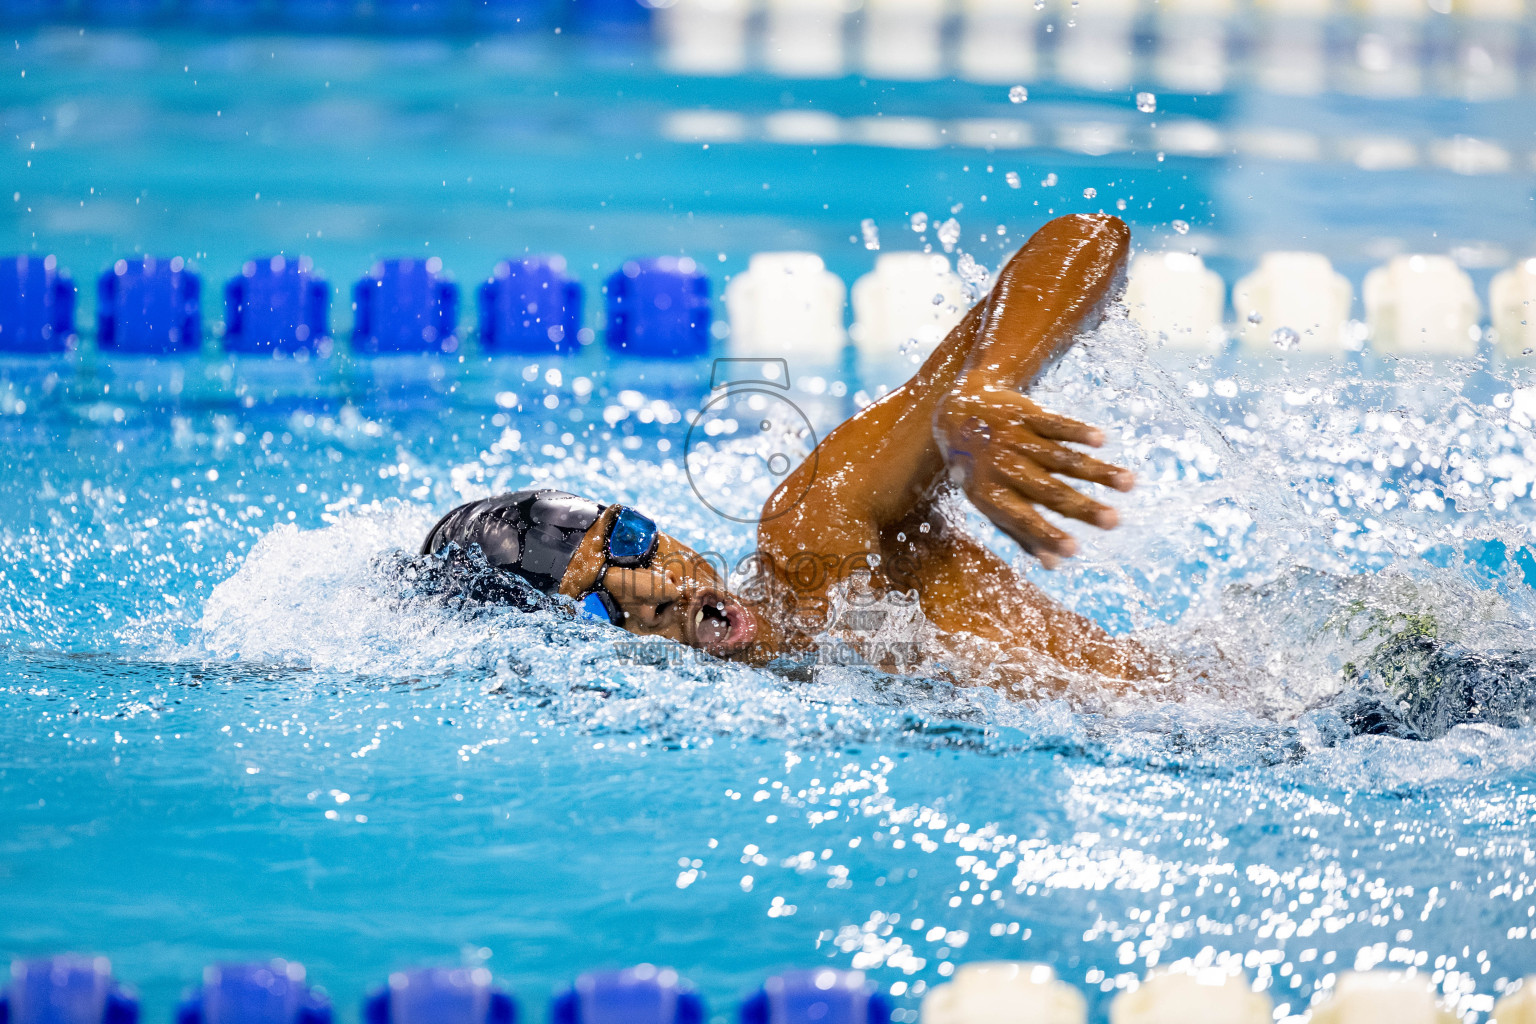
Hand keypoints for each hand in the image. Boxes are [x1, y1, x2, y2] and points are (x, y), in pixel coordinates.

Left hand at [933, 387, 1132, 568]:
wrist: (957, 412)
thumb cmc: (978, 469)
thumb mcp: (988, 501)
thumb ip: (1020, 532)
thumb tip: (1054, 565)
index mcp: (991, 495)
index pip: (1023, 519)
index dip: (1047, 534)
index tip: (1075, 550)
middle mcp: (1003, 467)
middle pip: (1049, 490)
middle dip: (1083, 507)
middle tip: (1115, 522)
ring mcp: (1015, 439)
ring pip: (1060, 457)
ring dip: (1096, 470)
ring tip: (1129, 483)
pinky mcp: (1027, 414)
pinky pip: (1054, 423)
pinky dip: (1077, 431)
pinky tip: (1101, 440)